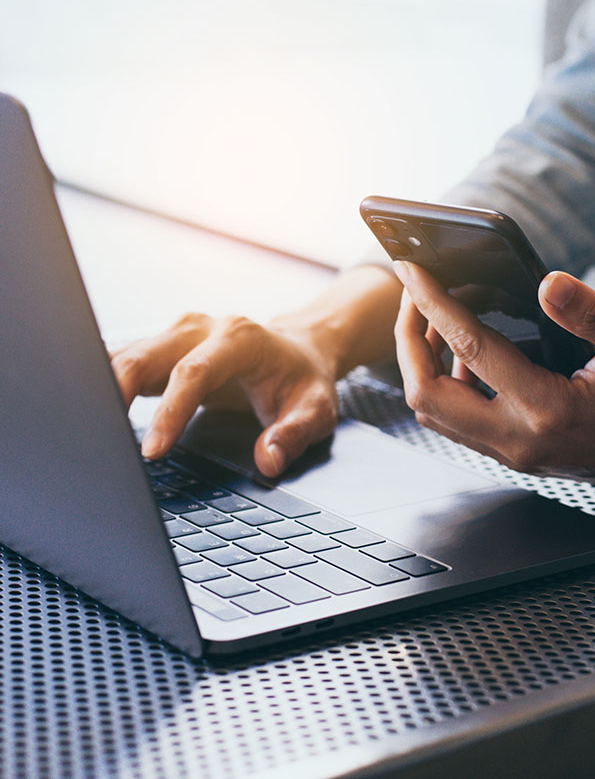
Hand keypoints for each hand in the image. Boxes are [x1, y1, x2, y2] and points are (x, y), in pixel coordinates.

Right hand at [111, 312, 338, 476]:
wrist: (298, 351)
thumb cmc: (302, 380)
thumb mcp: (315, 410)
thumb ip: (294, 434)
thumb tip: (268, 460)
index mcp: (240, 338)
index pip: (194, 372)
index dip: (170, 411)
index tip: (153, 451)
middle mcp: (203, 329)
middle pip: (146, 356)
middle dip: (116, 394)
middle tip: (99, 440)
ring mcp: (178, 336)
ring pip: (126, 356)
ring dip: (101, 389)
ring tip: (85, 430)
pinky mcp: (162, 350)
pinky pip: (123, 362)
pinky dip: (103, 385)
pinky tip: (89, 412)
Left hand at [392, 262, 594, 510]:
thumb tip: (547, 282)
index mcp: (549, 410)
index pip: (469, 349)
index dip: (434, 303)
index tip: (412, 269)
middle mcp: (523, 441)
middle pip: (429, 397)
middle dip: (409, 343)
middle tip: (415, 296)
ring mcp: (520, 454)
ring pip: (439, 416)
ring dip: (424, 367)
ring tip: (436, 319)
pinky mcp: (525, 455)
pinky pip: (463, 424)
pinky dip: (449, 386)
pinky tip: (469, 354)